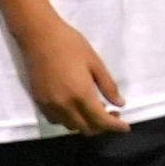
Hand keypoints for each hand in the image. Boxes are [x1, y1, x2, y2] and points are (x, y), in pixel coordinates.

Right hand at [11, 16, 124, 134]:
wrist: (39, 36)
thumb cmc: (71, 44)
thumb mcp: (95, 62)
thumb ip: (108, 86)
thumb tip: (120, 104)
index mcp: (81, 95)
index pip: (101, 121)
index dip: (115, 127)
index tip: (126, 127)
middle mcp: (64, 106)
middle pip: (86, 129)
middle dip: (102, 127)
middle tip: (112, 114)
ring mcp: (49, 105)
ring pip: (71, 127)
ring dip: (85, 124)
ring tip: (94, 108)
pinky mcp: (39, 102)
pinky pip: (56, 120)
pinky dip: (69, 120)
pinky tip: (74, 107)